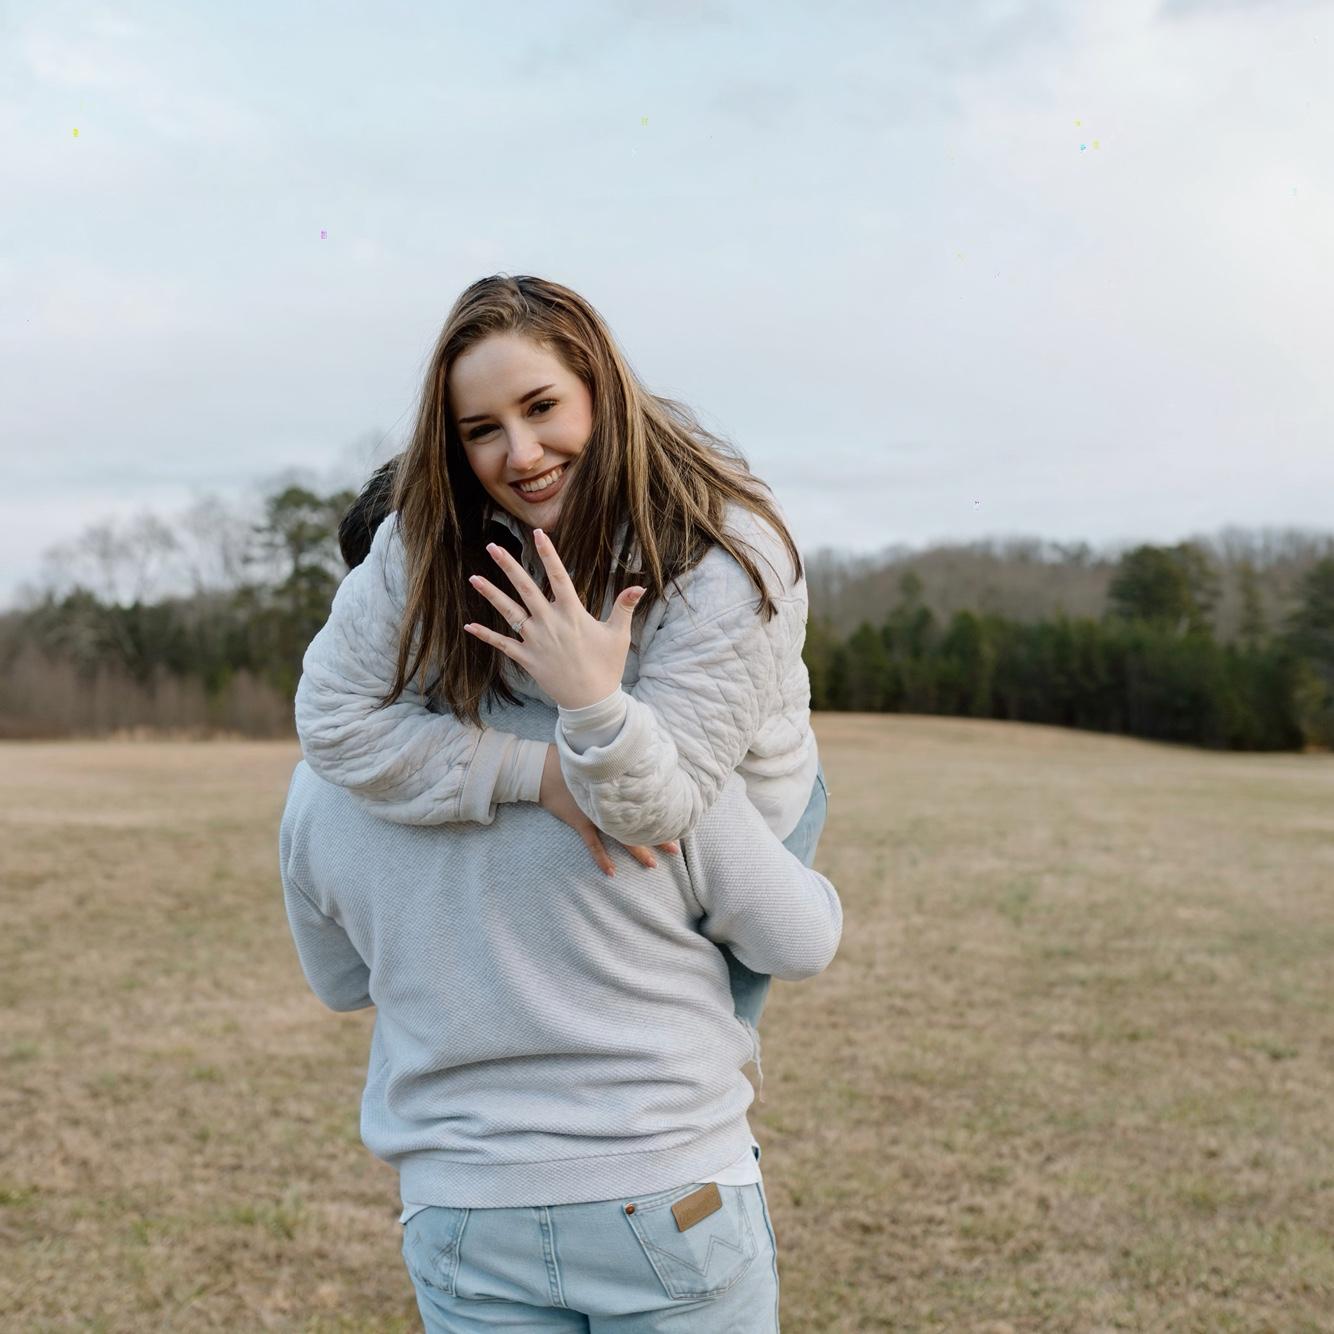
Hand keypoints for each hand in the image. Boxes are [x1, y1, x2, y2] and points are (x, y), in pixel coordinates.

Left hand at [463, 528, 644, 709]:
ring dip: (491, 594)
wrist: (591, 702)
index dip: (548, 554)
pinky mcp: (527, 658)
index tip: (538, 533)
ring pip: (509, 612)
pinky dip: (486, 635)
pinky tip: (469, 625)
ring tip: (474, 578)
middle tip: (492, 547)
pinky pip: (502, 644)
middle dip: (508, 566)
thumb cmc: (607, 666)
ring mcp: (535, 640)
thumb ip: (624, 607)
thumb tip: (639, 586)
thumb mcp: (619, 635)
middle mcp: (550, 623)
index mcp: (572, 613)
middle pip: (526, 588)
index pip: (559, 576)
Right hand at [537, 745, 678, 876]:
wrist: (547, 769)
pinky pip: (594, 845)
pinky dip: (602, 859)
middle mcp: (613, 804)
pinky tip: (611, 872)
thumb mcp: (602, 763)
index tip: (678, 822)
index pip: (647, 805)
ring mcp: (598, 815)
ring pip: (623, 837)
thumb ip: (619, 770)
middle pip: (641, 823)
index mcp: (619, 790)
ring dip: (639, 851)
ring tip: (653, 864)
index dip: (662, 814)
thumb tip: (638, 768)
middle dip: (658, 837)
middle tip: (675, 849)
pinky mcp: (582, 822)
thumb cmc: (576, 761)